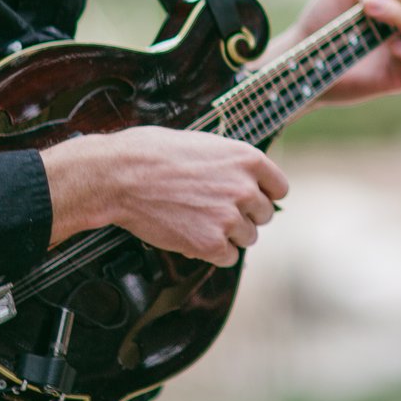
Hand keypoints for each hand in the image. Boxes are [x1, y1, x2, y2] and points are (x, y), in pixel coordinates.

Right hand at [43, 126, 289, 266]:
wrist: (121, 175)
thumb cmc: (154, 153)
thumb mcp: (204, 144)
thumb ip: (231, 163)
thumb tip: (244, 177)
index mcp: (248, 159)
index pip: (279, 188)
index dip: (263, 195)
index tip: (250, 200)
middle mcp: (246, 188)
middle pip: (264, 215)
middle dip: (244, 215)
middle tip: (216, 211)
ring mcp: (230, 218)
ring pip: (248, 237)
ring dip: (229, 235)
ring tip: (200, 222)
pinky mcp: (211, 243)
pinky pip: (228, 257)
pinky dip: (212, 252)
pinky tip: (192, 237)